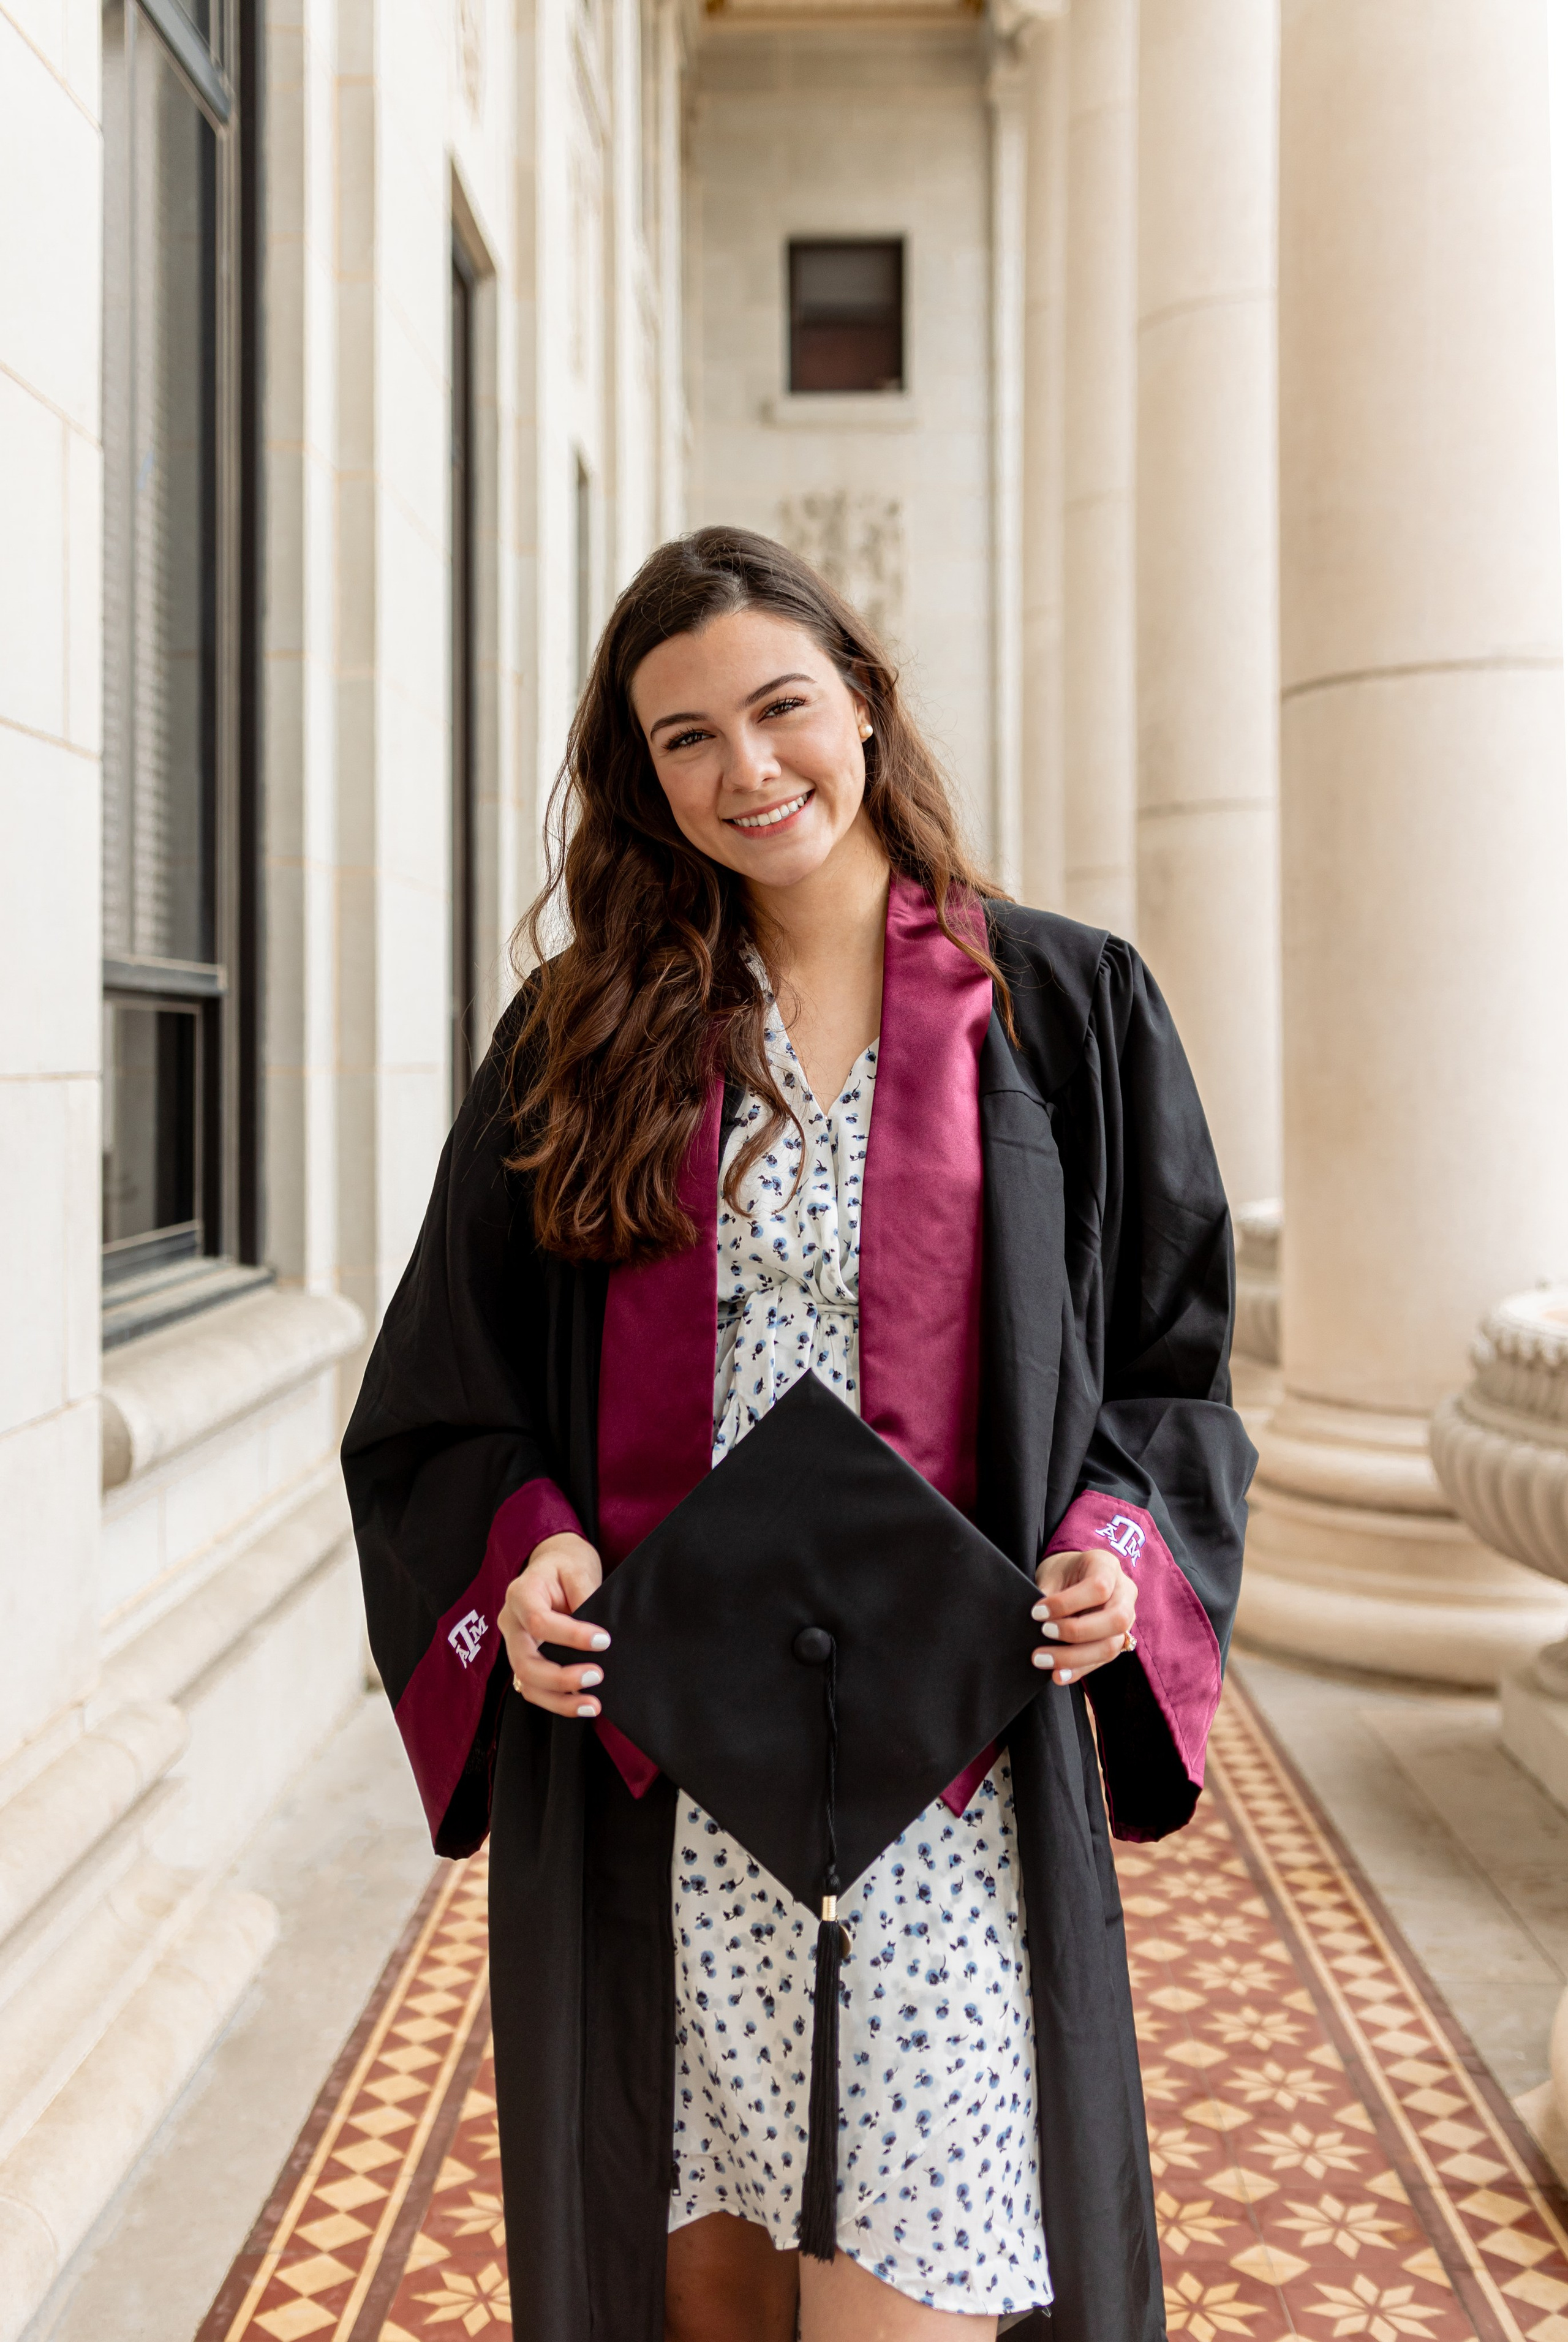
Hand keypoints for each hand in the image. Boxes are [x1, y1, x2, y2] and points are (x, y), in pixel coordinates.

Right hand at [501, 1533, 607, 1717]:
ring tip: (593, 1705)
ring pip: (526, 1683)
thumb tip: (598, 1635)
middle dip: (560, 1678)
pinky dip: (557, 1701)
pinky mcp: (525, 1659)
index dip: (571, 1636)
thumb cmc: (566, 1564)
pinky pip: (534, 1688)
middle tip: (598, 1676)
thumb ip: (585, 1597)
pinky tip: (583, 1705)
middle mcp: (511, 1622)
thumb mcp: (578, 1569)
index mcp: (520, 1593)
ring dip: (559, 1700)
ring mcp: (514, 1644)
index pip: (538, 1621)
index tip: (604, 1641)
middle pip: (525, 1662)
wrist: (554, 1564)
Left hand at [1032, 1548, 1137, 1685]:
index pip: (1098, 1587)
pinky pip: (1103, 1661)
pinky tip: (1057, 1675)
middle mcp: (1125, 1593)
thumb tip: (1033, 1625)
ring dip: (1075, 1657)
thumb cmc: (1062, 1572)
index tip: (1037, 1612)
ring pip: (1112, 1646)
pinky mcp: (1118, 1641)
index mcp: (1108, 1566)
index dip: (1067, 1603)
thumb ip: (1048, 1595)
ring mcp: (1126, 1619)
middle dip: (1077, 1632)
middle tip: (1044, 1632)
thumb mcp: (1053, 1573)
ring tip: (1042, 1659)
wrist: (1074, 1575)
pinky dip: (1078, 1670)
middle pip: (1116, 1620)